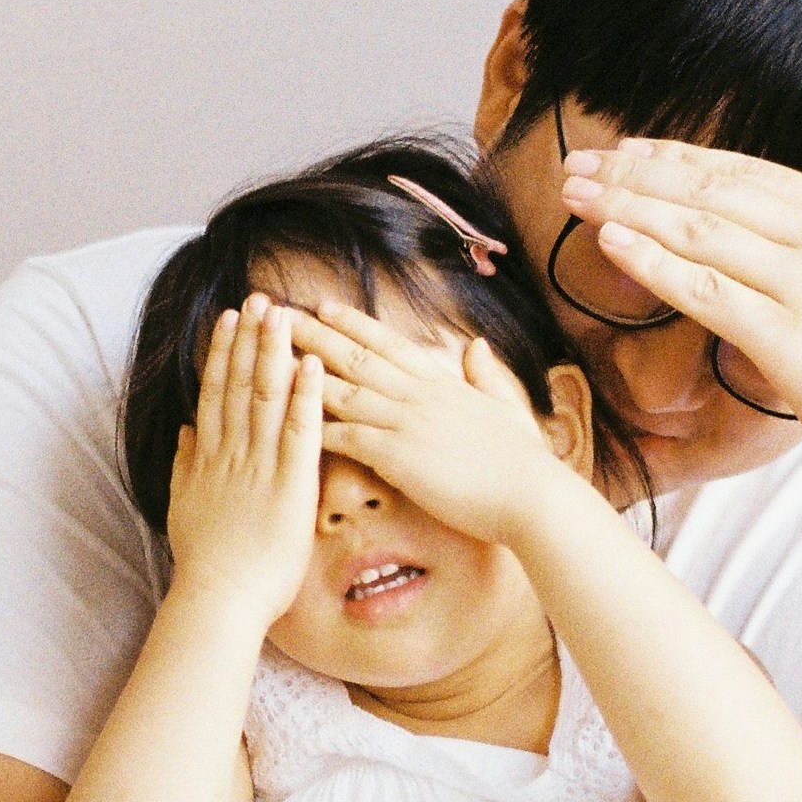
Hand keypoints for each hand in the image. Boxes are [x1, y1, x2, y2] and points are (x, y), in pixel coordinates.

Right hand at [166, 298, 324, 626]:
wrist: (219, 598)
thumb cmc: (206, 563)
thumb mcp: (184, 507)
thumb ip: (186, 466)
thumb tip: (186, 431)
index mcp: (209, 458)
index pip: (216, 393)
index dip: (223, 352)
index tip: (229, 319)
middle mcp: (231, 453)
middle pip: (239, 384)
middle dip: (249, 338)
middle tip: (259, 298)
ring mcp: (259, 467)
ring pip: (265, 397)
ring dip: (274, 352)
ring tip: (282, 314)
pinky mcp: (289, 486)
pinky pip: (298, 432)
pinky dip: (304, 396)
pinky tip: (310, 364)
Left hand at [286, 298, 576, 543]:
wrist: (533, 496)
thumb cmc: (524, 462)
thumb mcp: (506, 407)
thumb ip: (486, 376)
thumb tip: (478, 346)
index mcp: (442, 383)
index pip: (389, 344)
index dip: (353, 323)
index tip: (324, 305)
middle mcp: (419, 394)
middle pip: (356, 356)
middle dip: (314, 333)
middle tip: (277, 315)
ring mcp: (407, 422)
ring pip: (344, 389)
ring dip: (303, 372)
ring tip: (268, 356)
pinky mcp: (398, 456)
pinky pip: (347, 436)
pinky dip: (317, 425)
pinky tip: (286, 419)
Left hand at [559, 115, 801, 503]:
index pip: (748, 173)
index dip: (681, 159)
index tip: (630, 151)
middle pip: (712, 192)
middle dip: (637, 174)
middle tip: (580, 164)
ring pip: (698, 232)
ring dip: (627, 206)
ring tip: (576, 194)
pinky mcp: (786, 338)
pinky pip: (702, 289)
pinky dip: (650, 261)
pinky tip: (608, 241)